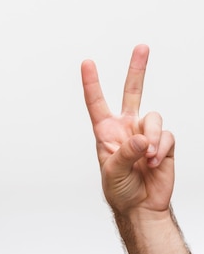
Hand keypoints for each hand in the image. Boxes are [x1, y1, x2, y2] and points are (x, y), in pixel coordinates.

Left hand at [81, 44, 174, 216]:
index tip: (87, 62)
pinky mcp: (164, 142)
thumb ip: (124, 153)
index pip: (96, 103)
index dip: (92, 83)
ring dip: (150, 138)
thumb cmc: (119, 189)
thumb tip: (141, 138)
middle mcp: (126, 127)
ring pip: (153, 117)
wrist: (141, 206)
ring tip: (145, 159)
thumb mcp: (112, 172)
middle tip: (142, 47)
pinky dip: (160, 149)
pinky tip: (154, 163)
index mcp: (106, 132)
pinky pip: (166, 135)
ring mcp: (146, 133)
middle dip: (137, 70)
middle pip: (132, 92)